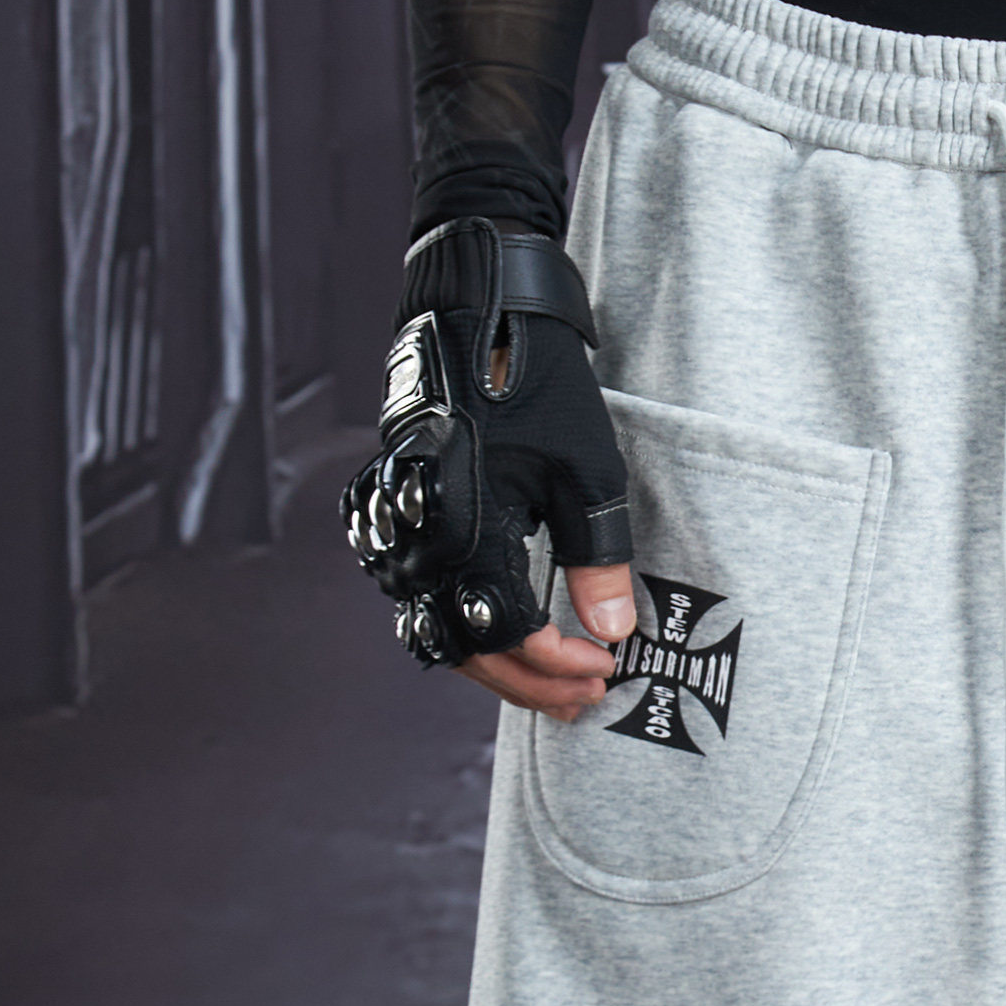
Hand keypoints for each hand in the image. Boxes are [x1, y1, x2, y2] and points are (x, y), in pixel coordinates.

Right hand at [344, 219, 633, 672]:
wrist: (473, 311)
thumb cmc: (534, 383)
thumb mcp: (587, 473)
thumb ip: (598, 560)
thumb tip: (611, 632)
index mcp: (467, 531)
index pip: (509, 635)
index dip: (557, 666)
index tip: (603, 671)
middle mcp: (420, 540)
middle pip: (467, 648)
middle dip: (528, 682)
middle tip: (583, 695)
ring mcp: (398, 530)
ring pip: (437, 629)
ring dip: (495, 663)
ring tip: (551, 678)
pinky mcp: (394, 515)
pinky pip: (419, 596)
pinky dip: (464, 626)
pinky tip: (505, 633)